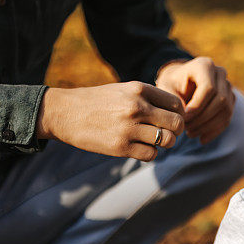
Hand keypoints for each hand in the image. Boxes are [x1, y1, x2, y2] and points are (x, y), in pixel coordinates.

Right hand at [36, 82, 184, 161]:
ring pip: (167, 141)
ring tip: (153, 140)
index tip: (170, 119)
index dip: (178, 114)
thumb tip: (178, 113)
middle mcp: (137, 107)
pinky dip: (149, 153)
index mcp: (139, 89)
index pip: (176, 104)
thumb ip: (149, 98)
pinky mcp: (121, 146)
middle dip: (176, 131)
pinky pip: (151, 154)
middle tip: (167, 133)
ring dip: (164, 144)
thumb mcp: (124, 90)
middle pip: (177, 124)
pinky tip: (140, 147)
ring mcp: (129, 127)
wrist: (65, 113)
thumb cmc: (98, 102)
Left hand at [156, 57, 235, 144]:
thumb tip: (184, 117)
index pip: (209, 88)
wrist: (181, 82)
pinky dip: (215, 130)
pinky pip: (227, 118)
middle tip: (186, 129)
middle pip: (220, 100)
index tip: (183, 119)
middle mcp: (220, 73)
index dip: (197, 106)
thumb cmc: (171, 84)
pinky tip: (201, 139)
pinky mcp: (231, 99)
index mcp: (204, 65)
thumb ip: (173, 99)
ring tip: (191, 134)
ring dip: (209, 126)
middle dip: (203, 118)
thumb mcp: (166, 87)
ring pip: (226, 110)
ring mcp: (228, 87)